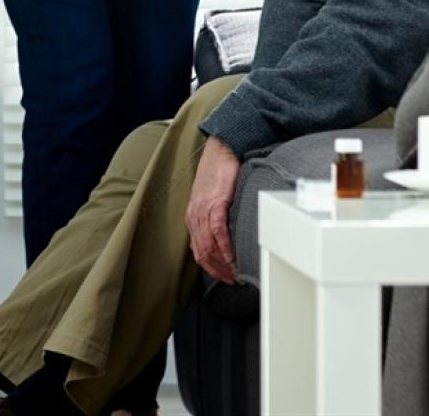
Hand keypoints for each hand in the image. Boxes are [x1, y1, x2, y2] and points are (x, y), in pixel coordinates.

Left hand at [186, 135, 241, 283]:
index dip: (210, 268)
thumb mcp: (210, 199)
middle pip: (202, 252)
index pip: (198, 250)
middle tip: (232, 280)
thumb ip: (213, 217)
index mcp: (193, 216)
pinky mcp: (216, 202)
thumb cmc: (218, 172)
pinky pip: (217, 231)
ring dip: (222, 264)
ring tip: (235, 273)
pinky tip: (233, 256)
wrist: (221, 149)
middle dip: (217, 271)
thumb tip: (225, 235)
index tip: (224, 277)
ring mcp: (203, 209)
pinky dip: (225, 247)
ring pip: (208, 245)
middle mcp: (194, 215)